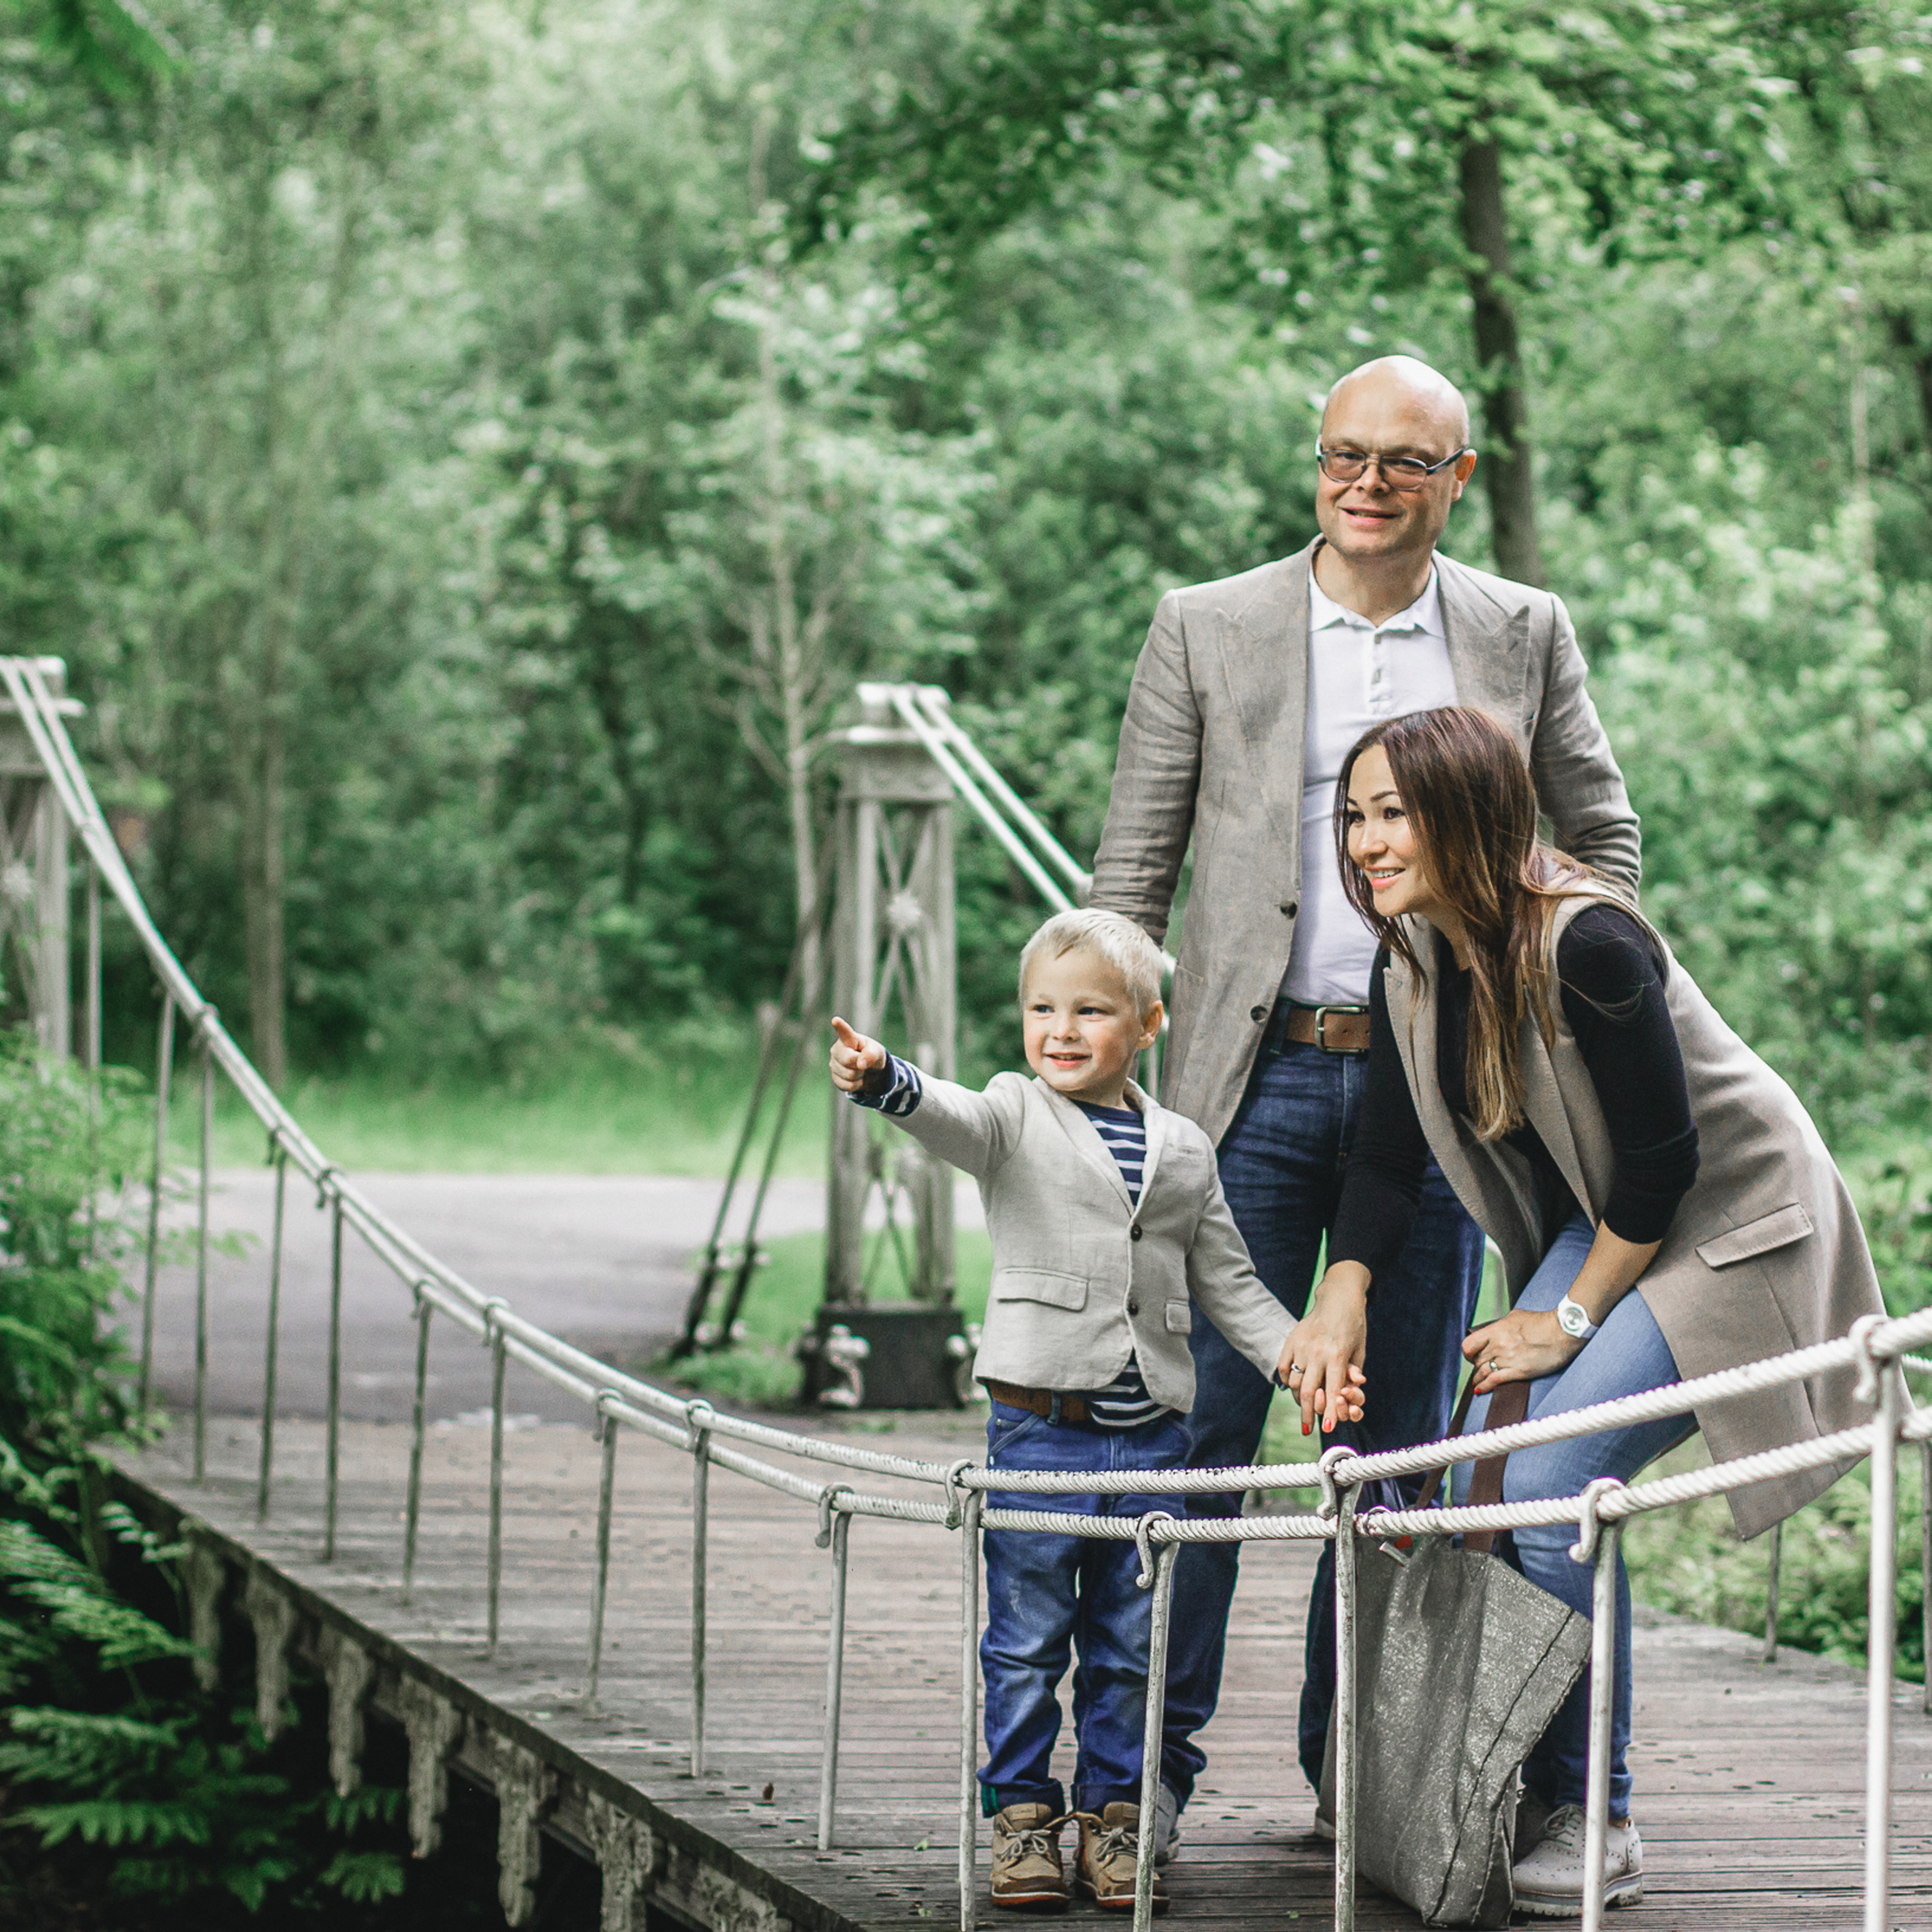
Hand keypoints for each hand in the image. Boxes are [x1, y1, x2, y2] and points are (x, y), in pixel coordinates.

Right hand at [829, 1016, 887, 1094]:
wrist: (870, 1070)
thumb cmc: (872, 1055)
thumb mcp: (877, 1053)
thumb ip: (871, 1055)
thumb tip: (860, 1065)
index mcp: (849, 1039)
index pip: (844, 1032)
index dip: (840, 1026)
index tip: (836, 1020)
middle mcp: (837, 1049)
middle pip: (847, 1060)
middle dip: (859, 1065)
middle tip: (863, 1062)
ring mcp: (834, 1063)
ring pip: (848, 1075)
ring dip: (859, 1076)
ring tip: (859, 1069)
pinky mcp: (834, 1077)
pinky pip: (847, 1086)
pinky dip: (856, 1085)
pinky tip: (856, 1078)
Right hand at [1278, 1268, 1369, 1435]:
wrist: (1338, 1298)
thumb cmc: (1354, 1326)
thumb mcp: (1360, 1351)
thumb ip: (1352, 1374)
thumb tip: (1348, 1393)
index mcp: (1337, 1355)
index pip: (1331, 1391)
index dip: (1329, 1412)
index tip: (1326, 1428)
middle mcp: (1317, 1352)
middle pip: (1307, 1391)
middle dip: (1308, 1414)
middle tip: (1308, 1429)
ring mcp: (1301, 1346)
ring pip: (1293, 1381)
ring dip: (1298, 1398)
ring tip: (1303, 1407)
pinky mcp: (1291, 1340)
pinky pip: (1283, 1367)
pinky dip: (1287, 1379)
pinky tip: (1292, 1386)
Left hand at [1463, 1308, 1581, 1394]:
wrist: (1562, 1332)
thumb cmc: (1542, 1322)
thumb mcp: (1515, 1317)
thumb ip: (1501, 1326)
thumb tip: (1493, 1333)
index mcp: (1496, 1330)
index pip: (1469, 1344)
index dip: (1468, 1352)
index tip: (1471, 1355)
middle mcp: (1498, 1345)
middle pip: (1477, 1360)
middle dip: (1476, 1365)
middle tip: (1479, 1368)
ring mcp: (1508, 1359)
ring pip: (1483, 1372)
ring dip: (1478, 1378)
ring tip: (1477, 1382)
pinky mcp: (1519, 1371)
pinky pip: (1495, 1381)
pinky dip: (1485, 1386)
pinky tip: (1480, 1390)